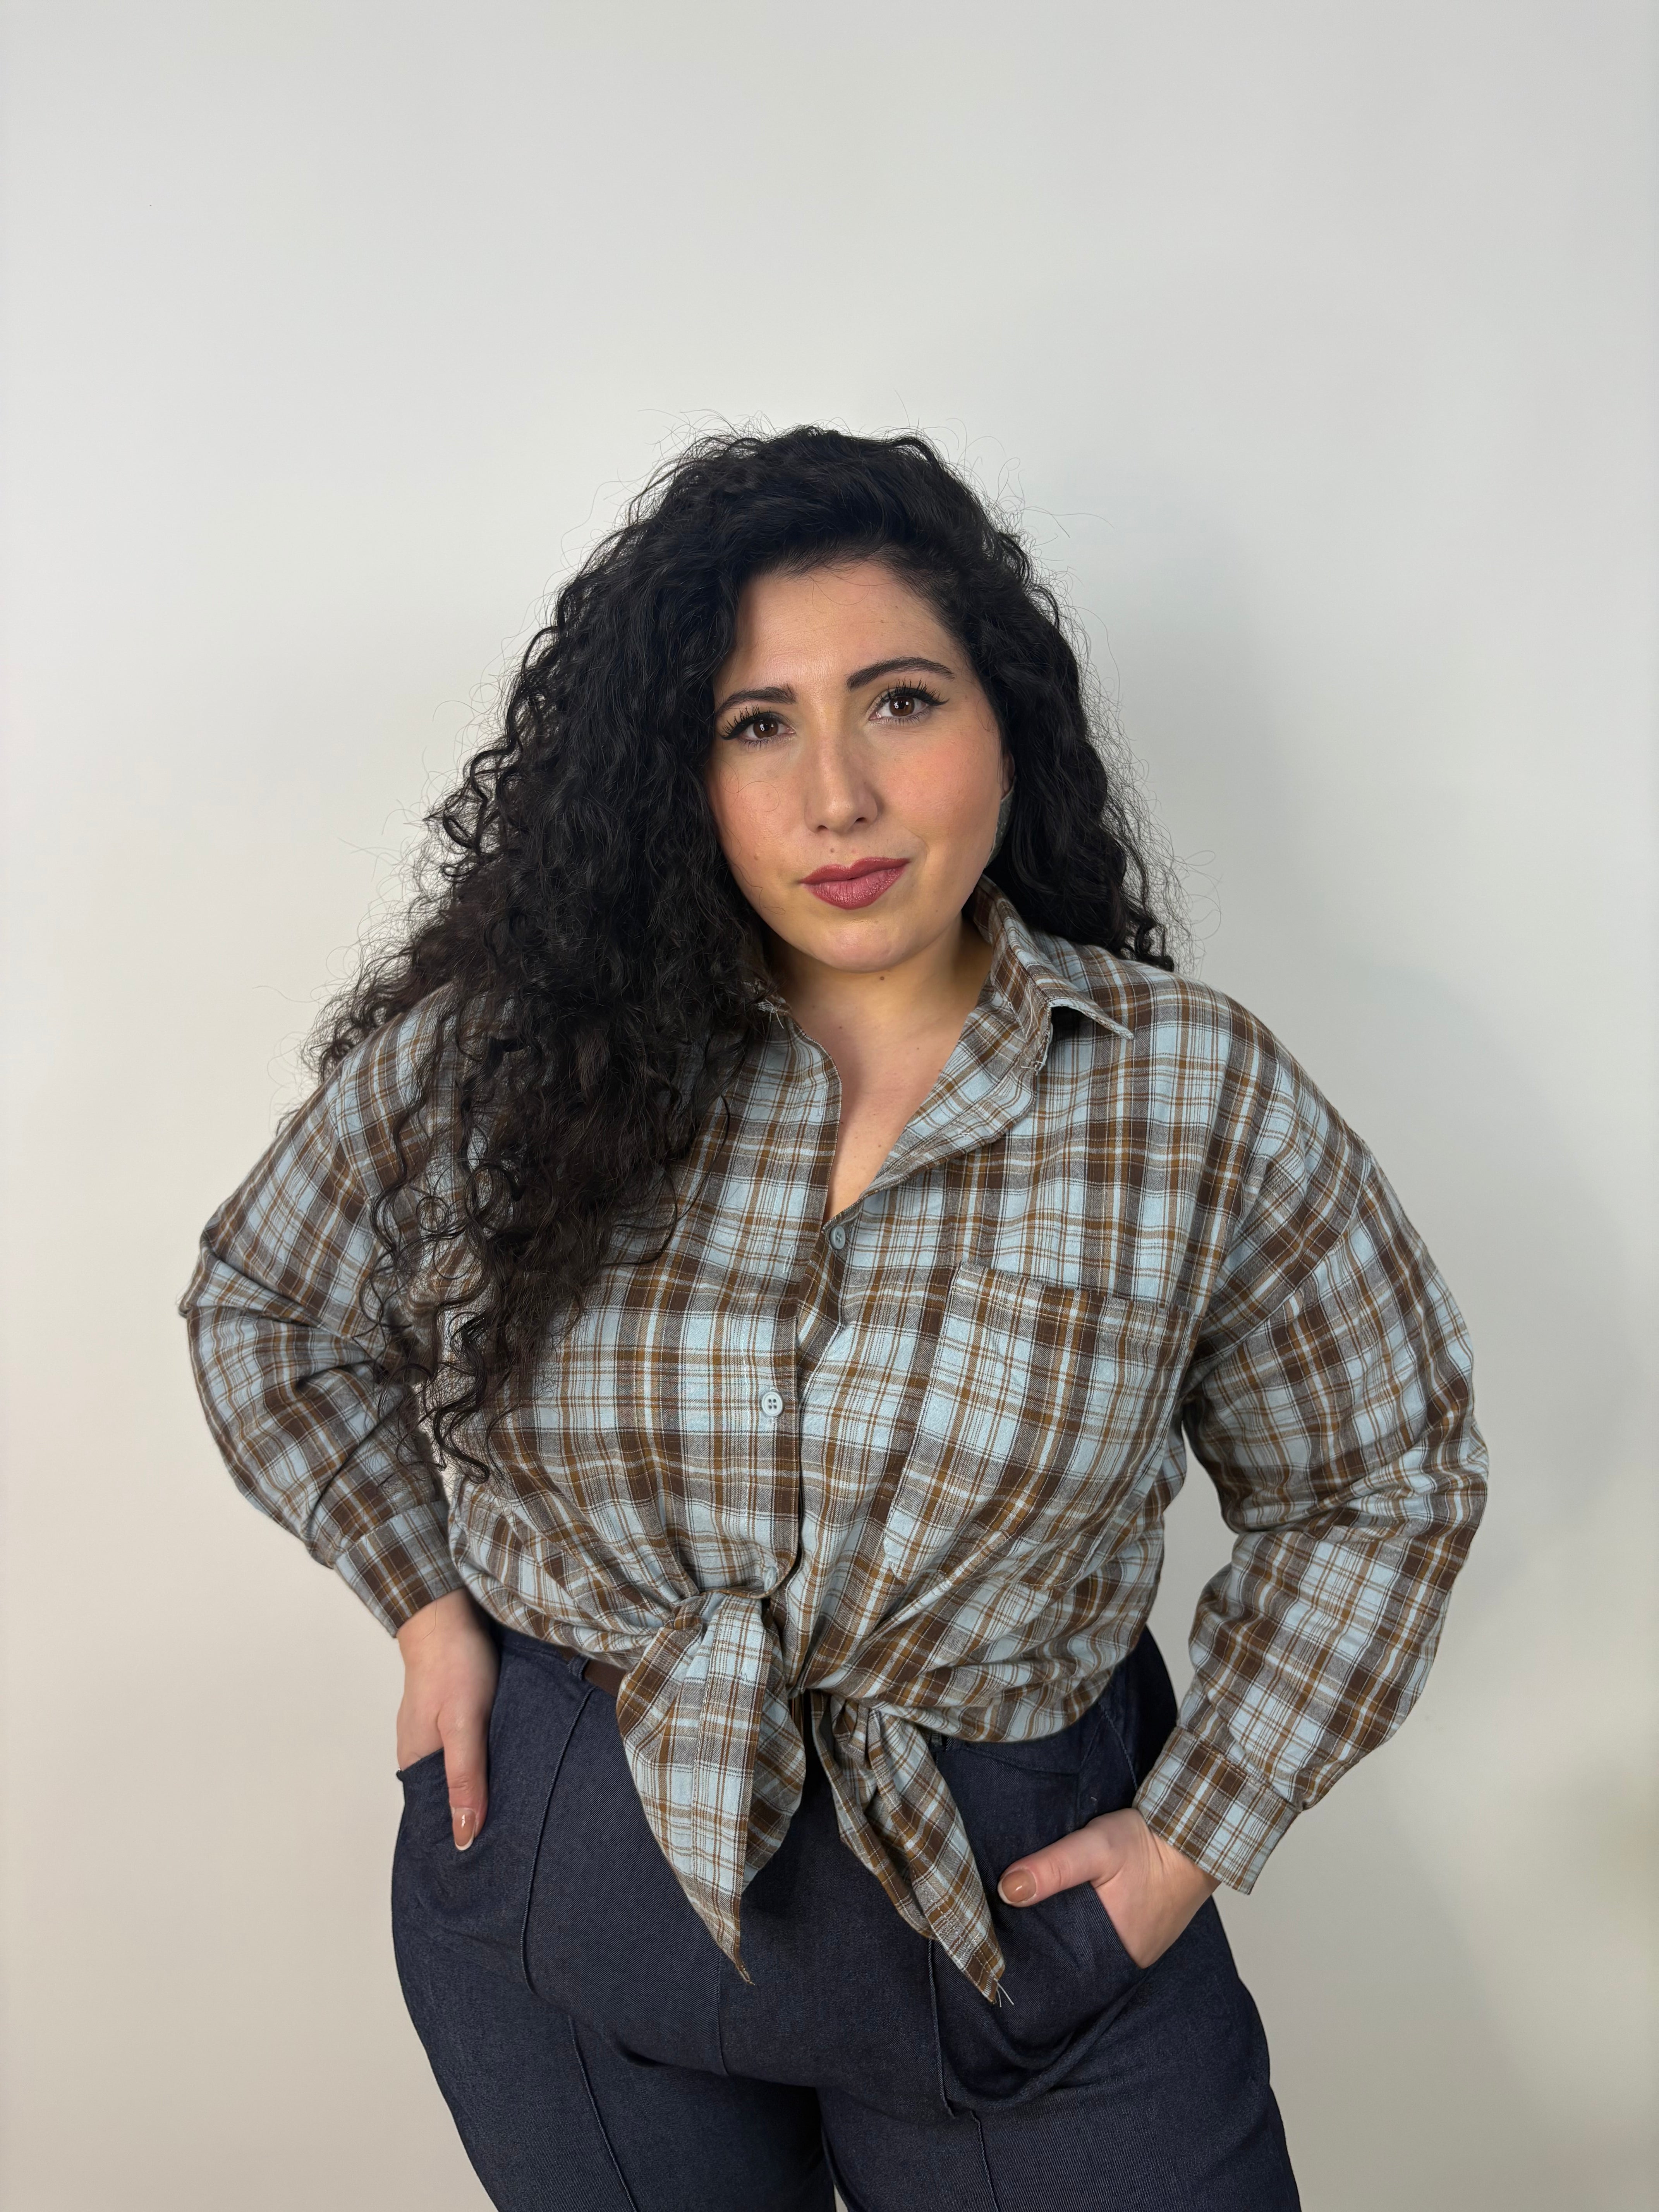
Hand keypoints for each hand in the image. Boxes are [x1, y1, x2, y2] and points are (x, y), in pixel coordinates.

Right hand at [395, 1589, 498, 1850]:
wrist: (448, 1613)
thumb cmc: (453, 1665)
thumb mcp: (463, 1725)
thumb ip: (465, 1778)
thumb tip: (464, 1835)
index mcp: (416, 1763)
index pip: (435, 1819)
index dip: (459, 1839)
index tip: (489, 1865)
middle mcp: (424, 1753)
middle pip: (451, 1798)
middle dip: (477, 1819)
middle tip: (516, 1846)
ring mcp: (439, 1733)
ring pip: (464, 1774)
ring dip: (487, 1789)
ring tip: (522, 1815)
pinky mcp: (457, 1715)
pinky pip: (473, 1751)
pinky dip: (490, 1762)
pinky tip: (514, 1768)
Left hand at [997, 1807, 1217, 1967]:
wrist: (1194, 1837)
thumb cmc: (1146, 1844)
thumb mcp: (1095, 1847)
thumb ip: (1052, 1868)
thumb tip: (1009, 1890)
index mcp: (1111, 1952)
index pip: (1061, 1968)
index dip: (1032, 1956)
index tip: (1003, 1943)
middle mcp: (1126, 1961)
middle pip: (1075, 1962)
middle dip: (1048, 1948)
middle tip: (1013, 1927)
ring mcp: (1139, 1951)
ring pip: (1092, 1953)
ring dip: (1071, 1939)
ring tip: (1037, 1919)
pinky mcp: (1146, 1937)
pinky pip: (1110, 1943)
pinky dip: (1092, 1932)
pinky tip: (1076, 1913)